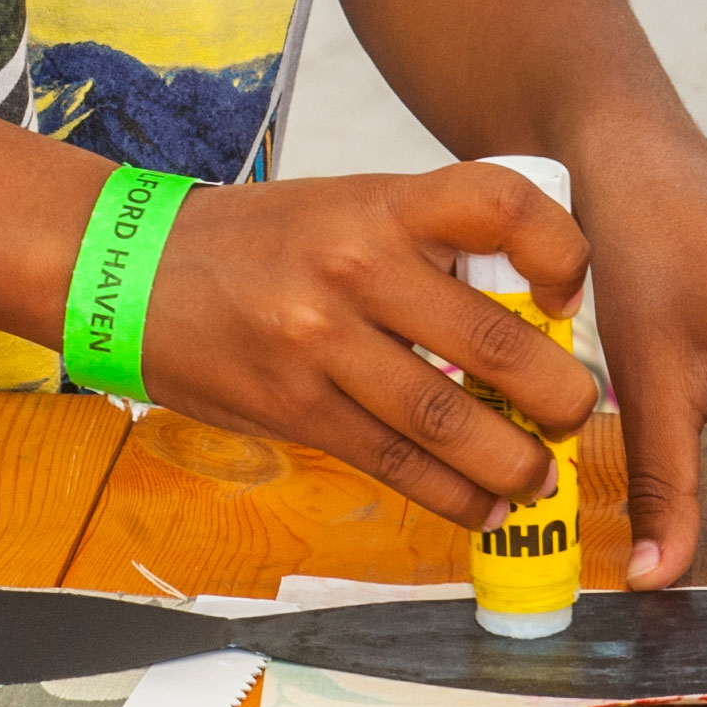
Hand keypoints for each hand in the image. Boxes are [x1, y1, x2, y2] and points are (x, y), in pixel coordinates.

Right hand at [137, 162, 601, 533]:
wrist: (131, 268)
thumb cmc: (261, 241)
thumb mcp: (346, 205)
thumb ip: (427, 247)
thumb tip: (532, 316)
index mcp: (380, 202)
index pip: (501, 202)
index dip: (560, 251)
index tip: (566, 297)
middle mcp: (355, 264)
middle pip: (496, 339)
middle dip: (558, 397)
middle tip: (575, 416)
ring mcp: (321, 340)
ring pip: (450, 420)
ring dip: (514, 464)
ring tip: (537, 477)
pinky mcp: (294, 406)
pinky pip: (394, 463)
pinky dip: (453, 495)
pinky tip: (480, 505)